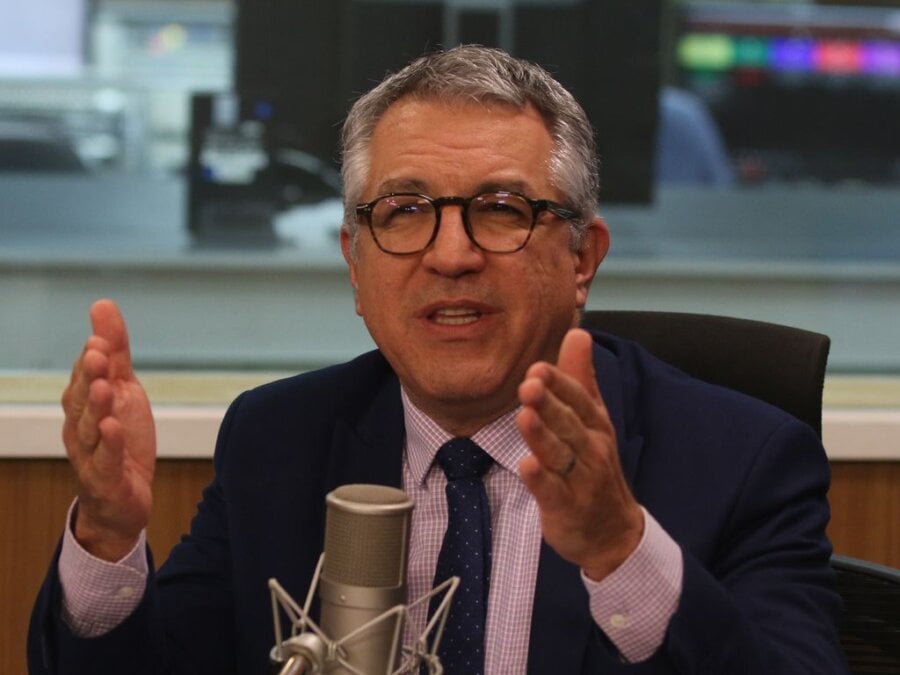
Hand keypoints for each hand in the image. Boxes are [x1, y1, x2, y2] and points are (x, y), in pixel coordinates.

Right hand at [61, 299, 155, 560]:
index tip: (101, 338)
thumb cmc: (119, 440)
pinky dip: (109, 445)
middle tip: (98, 354)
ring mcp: (91, 455)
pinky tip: (114, 428)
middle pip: (83, 399)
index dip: (93, 359)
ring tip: (106, 387)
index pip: (85, 377)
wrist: (122, 501)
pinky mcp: (107, 480)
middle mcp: (81, 428)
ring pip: (91, 429)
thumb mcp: (123, 390)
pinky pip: (106, 461)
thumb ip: (114, 352)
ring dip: (97, 407)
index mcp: (84, 405)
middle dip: (89, 376)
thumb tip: (102, 304)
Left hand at [516, 328, 643, 580]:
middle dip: (550, 403)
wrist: (613, 531)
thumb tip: (578, 331)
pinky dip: (540, 480)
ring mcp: (579, 479)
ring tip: (524, 416)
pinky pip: (551, 492)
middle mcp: (590, 449)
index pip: (578, 399)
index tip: (538, 366)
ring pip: (559, 454)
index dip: (560, 383)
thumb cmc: (596, 465)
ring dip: (543, 436)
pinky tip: (526, 466)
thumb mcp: (593, 419)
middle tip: (529, 383)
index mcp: (594, 424)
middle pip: (568, 424)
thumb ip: (581, 377)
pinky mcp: (565, 507)